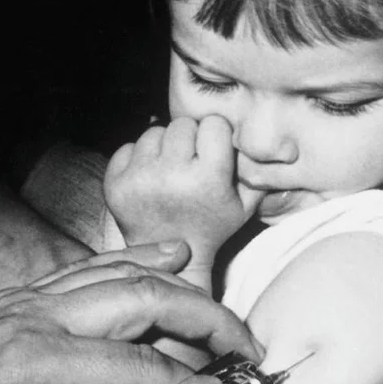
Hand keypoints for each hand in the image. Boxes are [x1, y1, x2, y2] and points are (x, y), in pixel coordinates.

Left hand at [0, 252, 261, 383]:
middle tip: (245, 345)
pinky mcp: (16, 299)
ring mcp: (22, 300)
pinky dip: (135, 261)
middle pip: (140, 297)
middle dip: (202, 319)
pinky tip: (167, 255)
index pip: (136, 366)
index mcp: (30, 364)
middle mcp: (31, 317)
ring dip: (177, 284)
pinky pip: (89, 269)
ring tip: (220, 304)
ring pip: (119, 272)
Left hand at [105, 116, 264, 273]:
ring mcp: (139, 179)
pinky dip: (138, 158)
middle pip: (182, 124)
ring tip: (170, 171)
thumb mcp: (245, 205)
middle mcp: (171, 176)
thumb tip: (267, 142)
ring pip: (153, 132)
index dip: (216, 136)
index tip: (214, 153)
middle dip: (189, 139)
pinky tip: (149, 179)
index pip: (213, 124)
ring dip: (163, 147)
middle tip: (191, 162)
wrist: (171, 260)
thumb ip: (258, 171)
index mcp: (207, 179)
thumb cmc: (213, 226)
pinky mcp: (114, 185)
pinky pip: (127, 147)